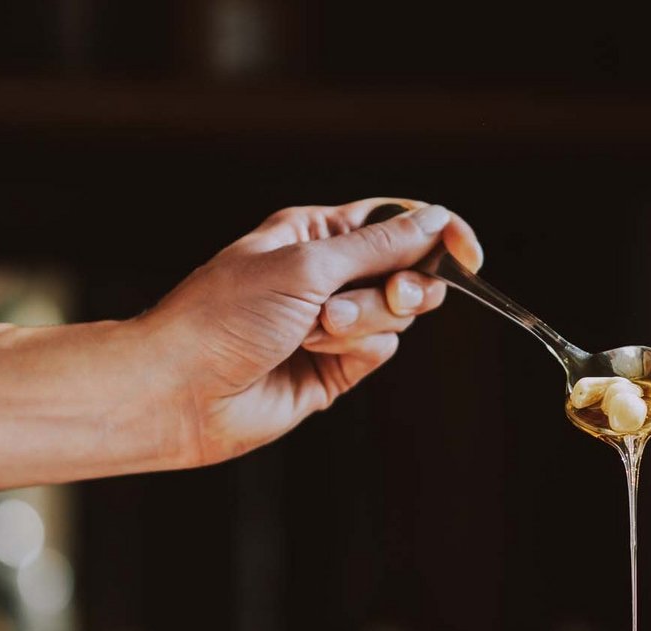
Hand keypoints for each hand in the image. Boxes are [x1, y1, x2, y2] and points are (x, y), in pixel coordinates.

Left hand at [138, 197, 483, 466]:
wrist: (180, 389)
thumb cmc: (224, 314)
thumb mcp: (307, 264)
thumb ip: (378, 246)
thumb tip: (436, 220)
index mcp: (314, 233)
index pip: (394, 222)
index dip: (438, 233)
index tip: (469, 253)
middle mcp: (327, 275)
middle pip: (406, 269)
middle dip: (403, 284)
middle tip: (391, 294)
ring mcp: (332, 324)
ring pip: (396, 314)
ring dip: (366, 319)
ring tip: (317, 329)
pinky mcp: (335, 369)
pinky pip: (381, 351)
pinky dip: (358, 350)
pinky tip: (314, 353)